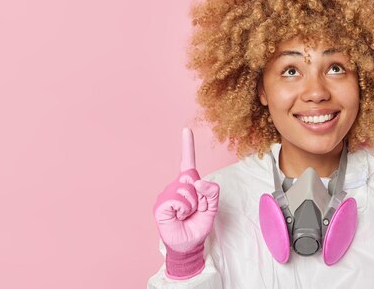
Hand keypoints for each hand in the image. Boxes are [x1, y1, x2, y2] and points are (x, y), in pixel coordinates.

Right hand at [153, 127, 219, 254]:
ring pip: (185, 190)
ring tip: (186, 214)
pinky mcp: (160, 204)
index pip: (187, 162)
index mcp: (189, 184)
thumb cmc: (198, 224)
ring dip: (191, 205)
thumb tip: (198, 182)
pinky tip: (178, 216)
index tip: (186, 129)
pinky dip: (182, 209)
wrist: (189, 245)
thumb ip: (212, 191)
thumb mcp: (212, 207)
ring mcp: (166, 194)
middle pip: (192, 178)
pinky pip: (176, 199)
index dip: (187, 145)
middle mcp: (176, 185)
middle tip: (195, 209)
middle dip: (200, 196)